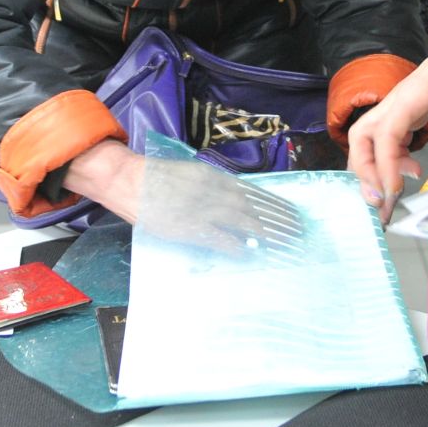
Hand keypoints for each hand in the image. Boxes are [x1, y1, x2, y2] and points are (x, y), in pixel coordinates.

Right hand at [62, 141, 302, 252]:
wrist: (130, 180)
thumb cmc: (158, 177)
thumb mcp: (191, 174)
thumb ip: (214, 186)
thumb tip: (237, 202)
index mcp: (215, 177)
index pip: (254, 193)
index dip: (276, 206)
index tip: (293, 215)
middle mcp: (215, 191)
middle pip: (255, 209)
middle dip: (278, 222)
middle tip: (297, 233)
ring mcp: (203, 210)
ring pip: (244, 223)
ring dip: (266, 234)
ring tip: (284, 244)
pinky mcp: (190, 227)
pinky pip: (219, 239)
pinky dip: (236, 246)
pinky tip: (249, 253)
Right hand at [348, 16, 427, 222]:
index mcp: (409, 97)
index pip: (384, 134)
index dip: (384, 164)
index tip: (393, 191)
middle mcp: (394, 104)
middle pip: (359, 136)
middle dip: (363, 169)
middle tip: (378, 200)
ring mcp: (396, 109)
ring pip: (366, 140)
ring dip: (372, 168)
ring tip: (391, 193)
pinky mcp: (403, 114)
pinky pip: (383, 140)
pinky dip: (389, 160)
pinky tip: (411, 170)